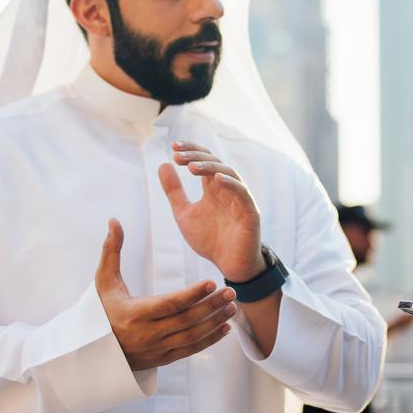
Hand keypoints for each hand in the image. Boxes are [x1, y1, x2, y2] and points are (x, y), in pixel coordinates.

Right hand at [94, 219, 236, 370]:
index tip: (212, 282)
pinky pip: (189, 351)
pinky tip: (225, 329)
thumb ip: (111, 250)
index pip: (170, 304)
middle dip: (211, 306)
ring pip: (191, 337)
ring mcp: (156, 349)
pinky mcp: (162, 359)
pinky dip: (209, 341)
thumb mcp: (103, 280)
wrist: (93, 350)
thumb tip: (113, 220)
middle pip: (186, 320)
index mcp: (135, 313)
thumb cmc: (100, 310)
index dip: (192, 294)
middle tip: (231, 291)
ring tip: (232, 307)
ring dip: (214, 323)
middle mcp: (147, 334)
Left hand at [160, 142, 263, 280]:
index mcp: (212, 187)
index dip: (191, 150)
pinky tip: (216, 179)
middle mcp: (227, 188)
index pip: (204, 160)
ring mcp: (239, 198)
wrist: (229, 265)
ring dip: (210, 167)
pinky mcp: (250, 211)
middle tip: (177, 155)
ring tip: (191, 167)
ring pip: (228, 173)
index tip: (173, 147)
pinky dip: (231, 183)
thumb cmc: (210, 240)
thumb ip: (174, 191)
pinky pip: (242, 192)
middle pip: (214, 162)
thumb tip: (162, 164)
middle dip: (195, 157)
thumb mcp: (184, 214)